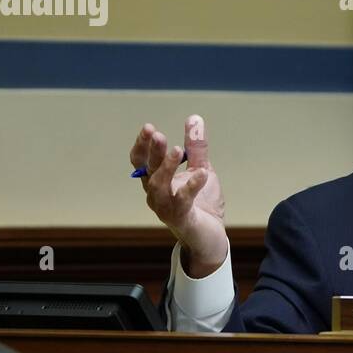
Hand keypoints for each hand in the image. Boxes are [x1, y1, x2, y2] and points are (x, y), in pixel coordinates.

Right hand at [130, 114, 227, 276]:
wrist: (211, 234)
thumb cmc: (201, 202)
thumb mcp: (201, 169)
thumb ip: (197, 147)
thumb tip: (194, 118)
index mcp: (156, 181)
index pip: (141, 161)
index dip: (142, 145)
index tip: (148, 128)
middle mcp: (155, 194)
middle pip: (148, 171)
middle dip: (152, 152)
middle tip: (158, 135)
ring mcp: (165, 208)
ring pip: (158, 187)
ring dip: (166, 167)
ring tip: (178, 150)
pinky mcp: (181, 218)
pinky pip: (182, 201)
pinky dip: (191, 186)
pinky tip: (201, 174)